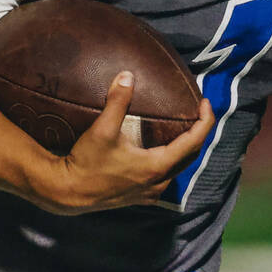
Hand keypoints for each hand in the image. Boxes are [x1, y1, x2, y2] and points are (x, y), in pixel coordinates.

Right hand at [51, 71, 213, 213]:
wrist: (66, 194)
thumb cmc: (86, 162)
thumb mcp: (102, 130)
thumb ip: (117, 101)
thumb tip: (127, 75)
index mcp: (157, 166)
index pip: (194, 141)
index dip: (205, 120)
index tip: (205, 101)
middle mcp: (158, 182)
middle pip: (191, 155)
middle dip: (199, 131)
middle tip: (198, 110)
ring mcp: (150, 193)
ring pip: (179, 168)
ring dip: (185, 147)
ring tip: (184, 125)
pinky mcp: (140, 196)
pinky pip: (166, 176)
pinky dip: (172, 159)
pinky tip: (163, 148)